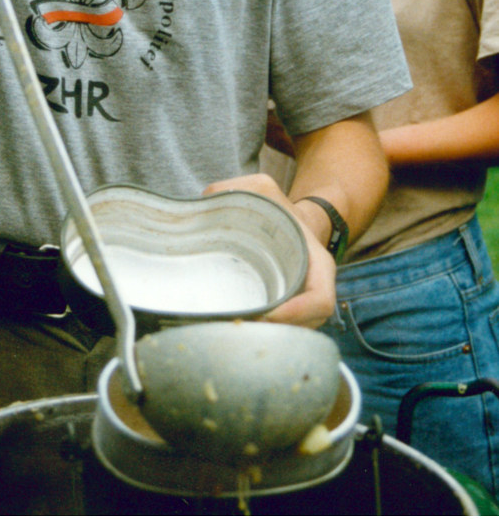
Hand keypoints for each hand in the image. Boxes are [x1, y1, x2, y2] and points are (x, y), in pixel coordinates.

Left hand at [203, 173, 335, 328]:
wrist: (294, 221)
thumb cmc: (279, 208)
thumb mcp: (263, 189)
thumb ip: (234, 189)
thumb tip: (206, 201)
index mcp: (318, 265)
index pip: (320, 300)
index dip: (297, 314)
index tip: (265, 314)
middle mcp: (314, 291)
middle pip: (303, 327)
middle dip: (272, 334)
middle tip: (237, 328)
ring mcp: (301, 307)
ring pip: (289, 336)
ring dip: (263, 339)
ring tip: (229, 333)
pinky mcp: (285, 314)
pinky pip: (277, 333)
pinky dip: (258, 336)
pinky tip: (230, 331)